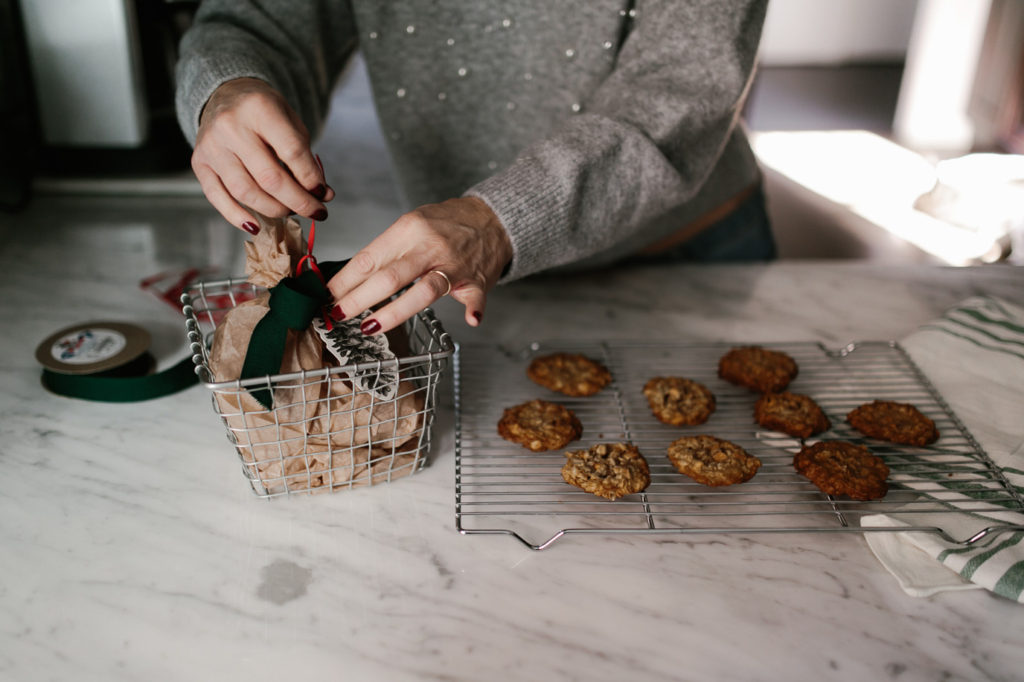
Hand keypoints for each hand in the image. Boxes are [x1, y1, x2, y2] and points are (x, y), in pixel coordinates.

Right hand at [191, 77, 333, 232]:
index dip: (311, 178)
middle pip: (270, 178)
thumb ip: (306, 158)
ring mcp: (212, 146)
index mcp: (259, 108)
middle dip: (298, 201)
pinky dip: (237, 216)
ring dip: (274, 210)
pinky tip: (256, 226)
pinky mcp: (200, 163)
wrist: (226, 95)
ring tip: (290, 211)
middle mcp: (231, 126)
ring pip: (246, 192)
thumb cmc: (264, 112)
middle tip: (315, 211)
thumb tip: (322, 195)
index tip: (322, 194)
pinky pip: (217, 197)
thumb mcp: (291, 123)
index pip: (292, 152)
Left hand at [326, 196, 512, 333]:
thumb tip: (350, 278)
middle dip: (357, 299)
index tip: (326, 296)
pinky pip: (475, 296)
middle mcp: (429, 247)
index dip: (344, 280)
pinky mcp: (475, 280)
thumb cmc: (446, 223)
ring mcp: (453, 265)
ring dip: (395, 312)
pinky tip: (470, 320)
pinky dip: (474, 308)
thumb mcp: (412, 225)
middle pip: (388, 277)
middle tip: (336, 315)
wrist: (492, 217)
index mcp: (408, 230)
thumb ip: (387, 250)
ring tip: (371, 327)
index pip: (369, 258)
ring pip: (423, 290)